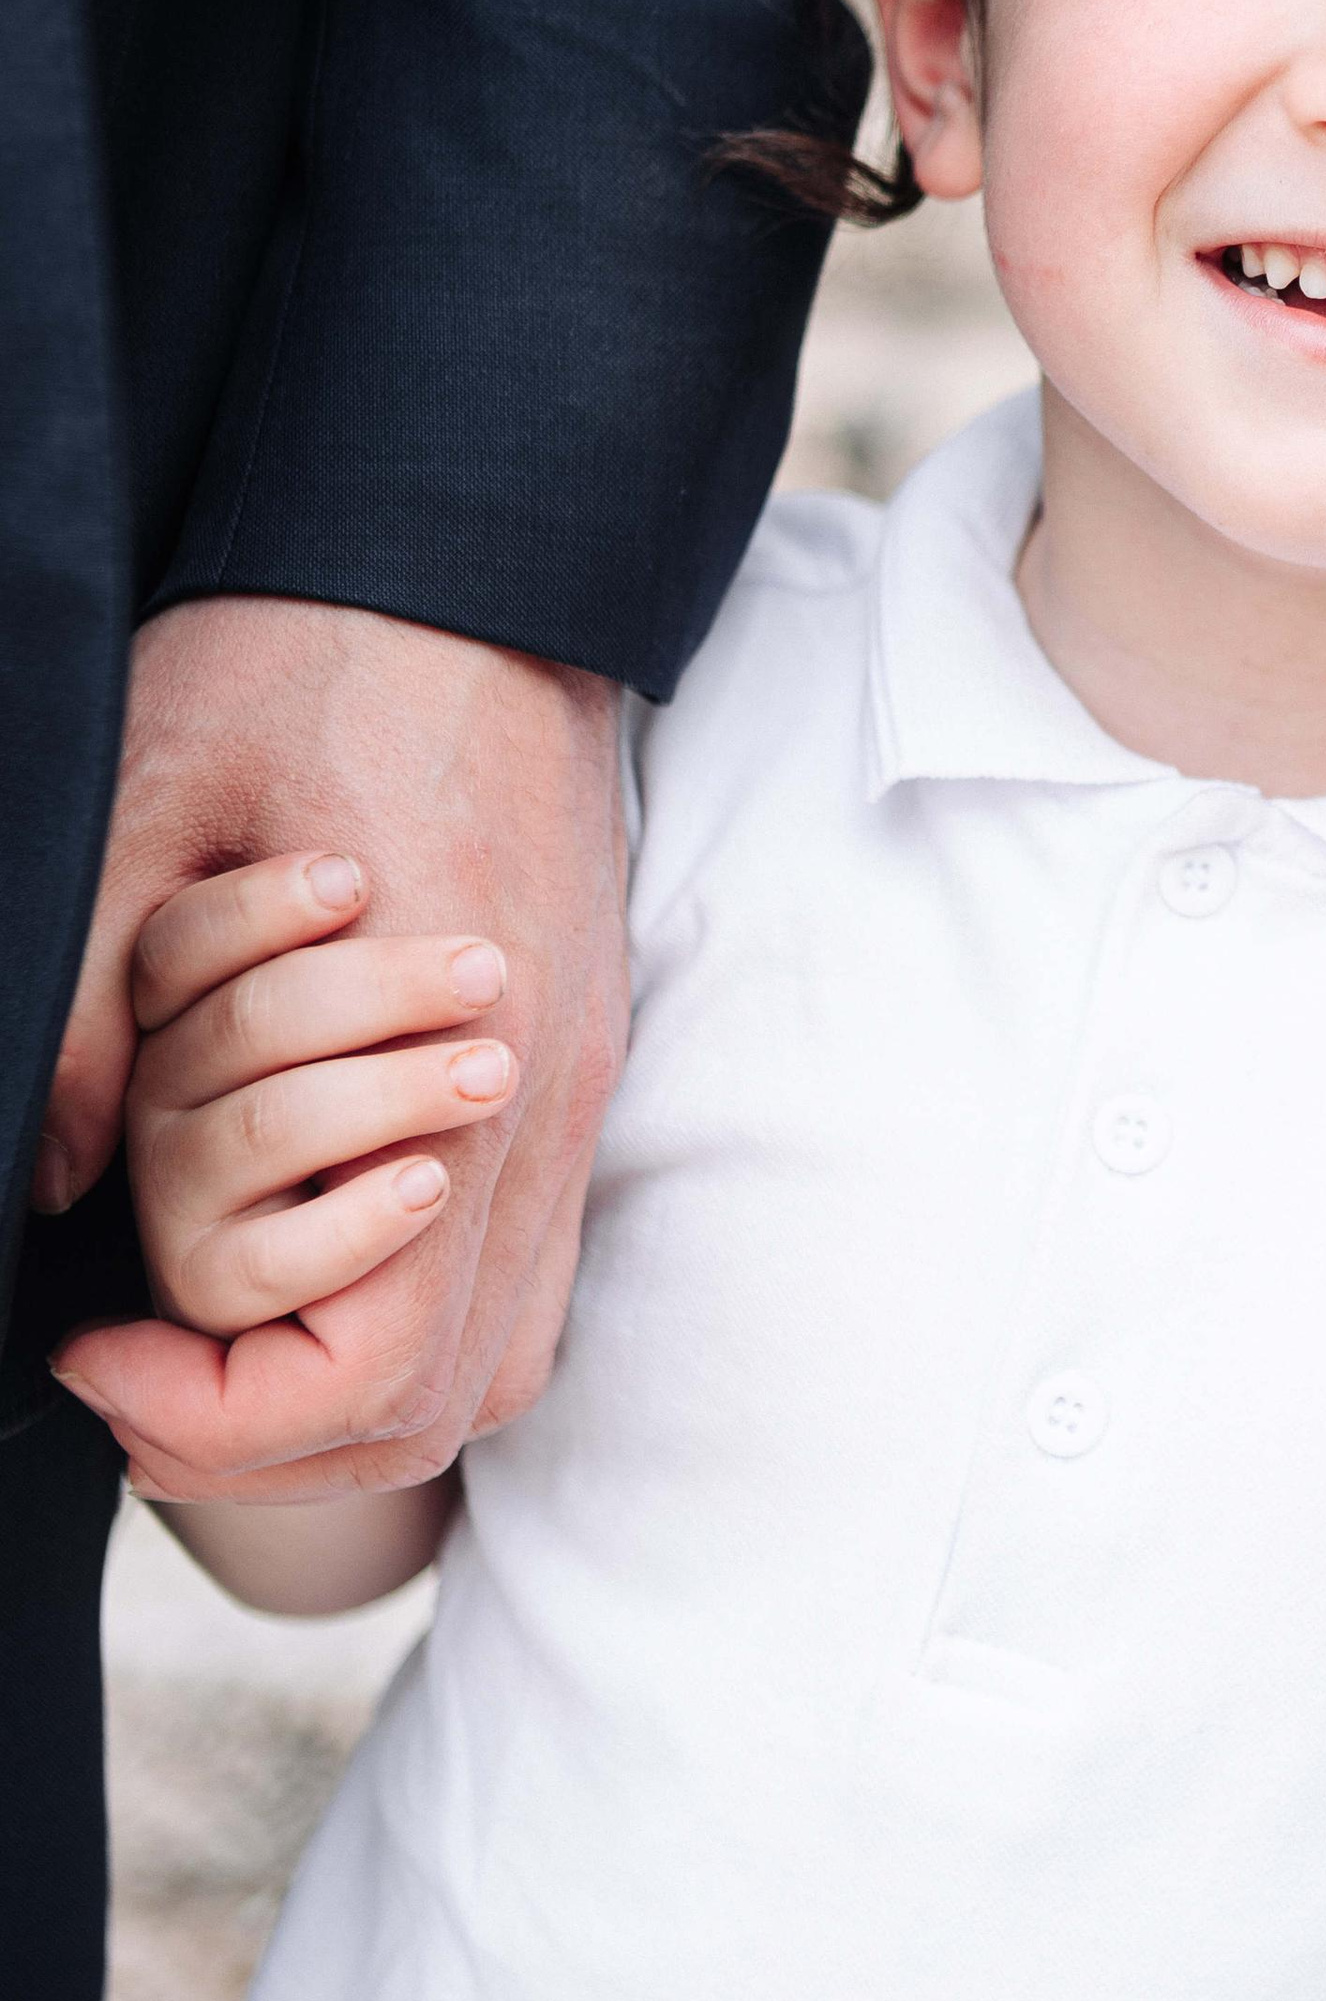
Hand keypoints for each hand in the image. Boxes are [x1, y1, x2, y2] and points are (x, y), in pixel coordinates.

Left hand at [40, 597, 625, 1497]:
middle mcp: (540, 1094)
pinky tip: (314, 1270)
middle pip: (444, 1399)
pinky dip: (417, 1324)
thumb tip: (66, 1192)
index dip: (222, 1406)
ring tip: (214, 1348)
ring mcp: (579, 1084)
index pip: (373, 1353)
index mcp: (448, 1038)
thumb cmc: (306, 659)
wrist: (478, 564)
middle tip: (133, 1374)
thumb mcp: (147, 809)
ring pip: (497, 1361)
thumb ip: (108, 1016)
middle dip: (271, 1437)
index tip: (98, 1349)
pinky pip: (520, 1278)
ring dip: (355, 1396)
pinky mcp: (585, 1061)